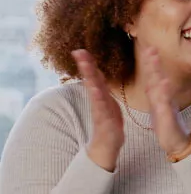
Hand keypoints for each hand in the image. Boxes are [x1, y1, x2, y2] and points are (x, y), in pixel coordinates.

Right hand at [74, 50, 123, 171]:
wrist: (108, 144)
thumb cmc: (108, 121)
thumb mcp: (106, 100)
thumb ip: (101, 86)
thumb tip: (95, 71)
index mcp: (100, 94)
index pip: (93, 75)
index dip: (87, 62)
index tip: (80, 49)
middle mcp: (97, 100)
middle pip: (91, 80)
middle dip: (86, 66)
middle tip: (79, 52)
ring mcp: (100, 109)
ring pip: (94, 91)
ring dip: (90, 78)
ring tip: (87, 66)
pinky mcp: (104, 119)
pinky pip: (101, 108)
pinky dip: (98, 99)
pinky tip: (96, 90)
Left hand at [138, 47, 190, 154]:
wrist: (178, 143)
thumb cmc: (168, 126)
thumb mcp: (159, 109)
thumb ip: (158, 95)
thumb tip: (157, 82)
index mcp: (157, 97)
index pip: (152, 77)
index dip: (149, 63)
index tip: (146, 48)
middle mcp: (162, 98)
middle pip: (157, 78)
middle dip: (153, 62)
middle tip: (151, 47)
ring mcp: (166, 106)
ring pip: (161, 87)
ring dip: (158, 73)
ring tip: (155, 60)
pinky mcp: (168, 116)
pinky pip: (165, 103)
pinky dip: (164, 93)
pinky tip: (164, 84)